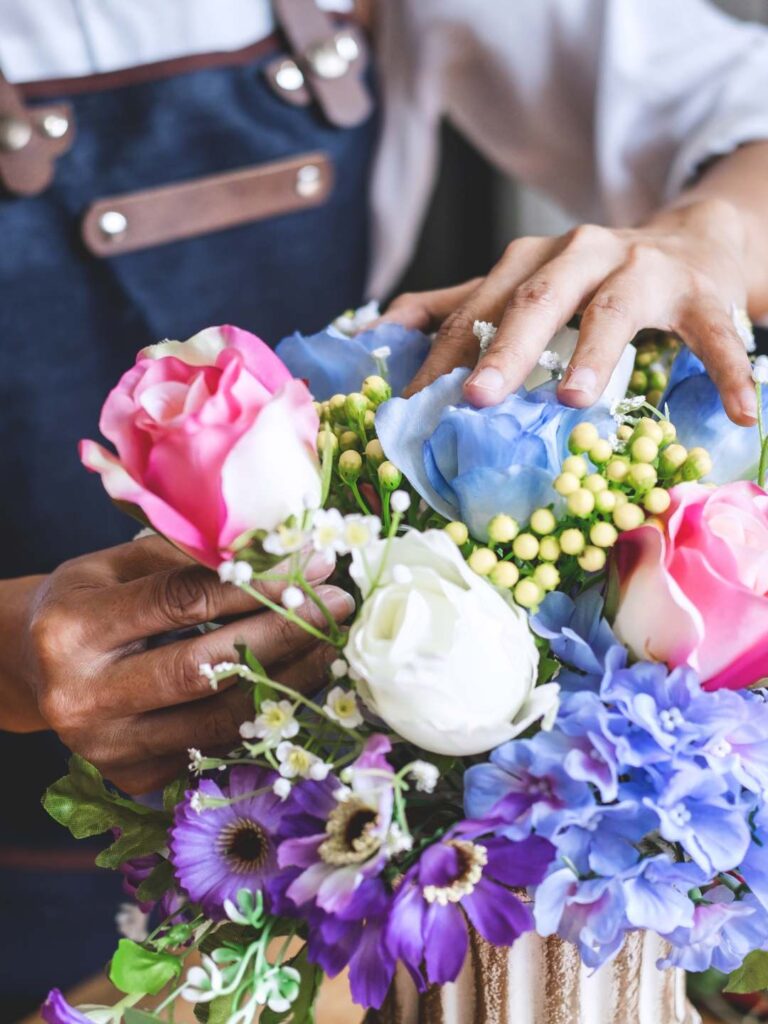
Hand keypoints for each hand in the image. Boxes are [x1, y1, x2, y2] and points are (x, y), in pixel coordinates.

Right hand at [10, 535, 352, 792]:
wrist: (34, 669)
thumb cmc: (87, 602)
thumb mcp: (118, 563)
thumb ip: (189, 558)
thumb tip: (285, 551)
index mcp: (73, 629)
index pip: (183, 602)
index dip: (257, 583)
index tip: (314, 565)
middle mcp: (83, 697)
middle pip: (204, 668)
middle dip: (283, 634)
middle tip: (337, 607)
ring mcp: (107, 748)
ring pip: (218, 719)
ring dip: (288, 681)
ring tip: (332, 646)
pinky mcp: (132, 778)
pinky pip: (215, 747)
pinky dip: (262, 715)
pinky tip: (297, 684)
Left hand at [383, 198, 756, 424]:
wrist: (688, 241)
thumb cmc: (591, 280)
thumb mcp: (522, 284)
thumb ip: (457, 304)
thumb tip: (380, 328)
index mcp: (530, 260)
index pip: (477, 308)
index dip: (442, 356)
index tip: (411, 406)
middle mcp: (581, 254)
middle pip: (536, 298)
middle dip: (504, 347)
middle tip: (477, 397)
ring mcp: (643, 268)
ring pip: (614, 308)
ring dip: (594, 354)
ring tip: (575, 400)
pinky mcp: (699, 292)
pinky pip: (713, 334)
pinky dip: (725, 370)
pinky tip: (742, 412)